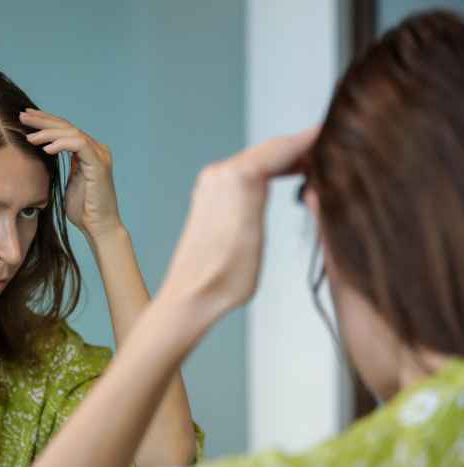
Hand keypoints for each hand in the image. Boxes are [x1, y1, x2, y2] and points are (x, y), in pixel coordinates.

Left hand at [20, 109, 121, 239]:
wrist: (99, 227)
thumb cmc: (83, 211)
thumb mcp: (67, 183)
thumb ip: (61, 168)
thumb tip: (44, 157)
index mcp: (88, 152)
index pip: (65, 129)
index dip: (45, 121)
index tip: (26, 118)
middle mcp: (96, 149)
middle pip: (67, 126)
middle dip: (43, 119)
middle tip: (22, 115)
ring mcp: (99, 155)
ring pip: (71, 132)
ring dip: (48, 132)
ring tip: (30, 137)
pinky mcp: (99, 164)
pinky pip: (78, 144)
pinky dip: (61, 144)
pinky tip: (46, 149)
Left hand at [159, 128, 318, 322]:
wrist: (192, 295)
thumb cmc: (225, 275)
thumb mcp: (260, 231)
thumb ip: (273, 190)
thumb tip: (298, 168)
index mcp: (235, 178)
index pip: (281, 147)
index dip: (310, 139)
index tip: (334, 131)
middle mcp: (219, 174)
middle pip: (269, 149)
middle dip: (301, 147)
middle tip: (333, 148)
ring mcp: (211, 184)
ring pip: (257, 159)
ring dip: (285, 159)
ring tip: (317, 163)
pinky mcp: (209, 196)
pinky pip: (244, 172)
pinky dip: (268, 170)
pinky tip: (287, 175)